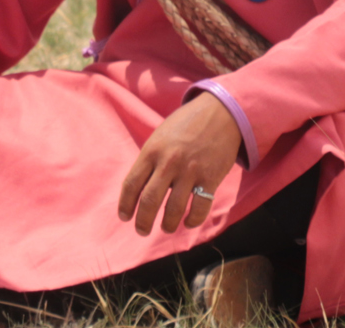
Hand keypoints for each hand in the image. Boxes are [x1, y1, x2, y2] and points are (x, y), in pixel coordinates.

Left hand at [116, 92, 241, 235]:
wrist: (220, 113)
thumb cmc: (186, 125)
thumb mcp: (160, 136)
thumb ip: (150, 160)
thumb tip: (140, 188)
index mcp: (151, 151)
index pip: (131, 184)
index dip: (125, 205)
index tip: (124, 217)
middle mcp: (168, 162)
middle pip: (149, 201)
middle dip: (143, 221)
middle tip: (141, 230)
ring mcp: (190, 171)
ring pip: (174, 209)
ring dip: (168, 224)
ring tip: (166, 228)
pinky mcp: (210, 178)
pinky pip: (200, 207)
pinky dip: (193, 220)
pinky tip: (188, 222)